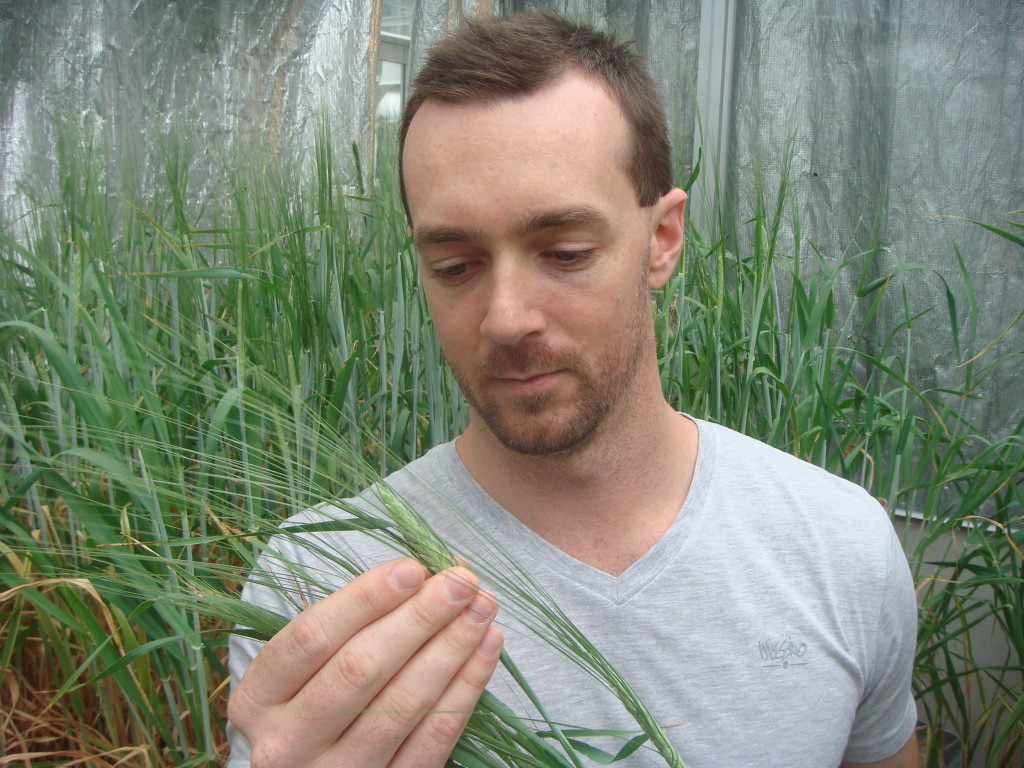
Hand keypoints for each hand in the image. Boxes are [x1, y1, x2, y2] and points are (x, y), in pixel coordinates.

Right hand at [228, 558, 502, 767]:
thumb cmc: (317, 702)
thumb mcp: (313, 664)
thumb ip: (360, 618)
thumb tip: (431, 572)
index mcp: (259, 698)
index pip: (312, 637)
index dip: (365, 599)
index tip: (413, 568)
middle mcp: (286, 743)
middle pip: (360, 668)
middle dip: (419, 618)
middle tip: (461, 582)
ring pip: (401, 704)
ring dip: (450, 648)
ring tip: (482, 608)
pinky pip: (433, 738)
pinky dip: (466, 687)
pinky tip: (486, 648)